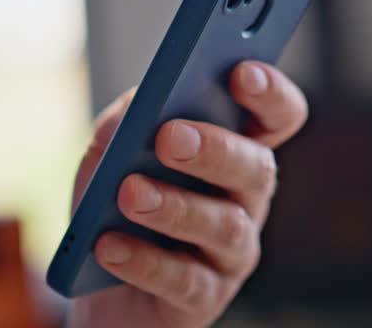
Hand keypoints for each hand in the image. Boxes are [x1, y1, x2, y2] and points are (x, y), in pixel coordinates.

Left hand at [67, 61, 307, 327]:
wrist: (94, 286)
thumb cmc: (113, 208)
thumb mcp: (109, 155)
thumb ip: (123, 121)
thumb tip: (133, 110)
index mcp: (233, 150)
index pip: (277, 116)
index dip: (271, 93)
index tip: (242, 71)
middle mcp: (246, 200)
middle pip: (258, 168)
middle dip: (216, 149)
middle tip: (170, 136)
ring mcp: (231, 254)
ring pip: (225, 227)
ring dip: (176, 206)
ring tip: (129, 193)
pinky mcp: (204, 299)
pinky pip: (186, 281)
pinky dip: (145, 261)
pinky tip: (110, 246)